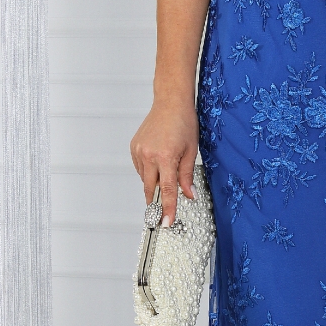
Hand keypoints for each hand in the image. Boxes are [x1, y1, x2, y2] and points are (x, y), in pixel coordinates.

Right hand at [130, 99, 198, 225]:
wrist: (170, 102)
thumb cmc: (184, 122)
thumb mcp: (192, 150)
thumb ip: (187, 175)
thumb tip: (189, 195)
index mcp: (166, 156)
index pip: (167, 190)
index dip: (168, 208)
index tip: (166, 223)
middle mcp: (149, 155)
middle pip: (151, 188)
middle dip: (157, 200)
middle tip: (163, 210)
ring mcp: (139, 151)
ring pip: (145, 178)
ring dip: (154, 181)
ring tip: (167, 166)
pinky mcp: (133, 148)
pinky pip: (140, 168)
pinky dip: (148, 170)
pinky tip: (158, 159)